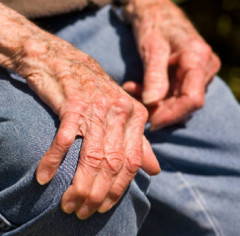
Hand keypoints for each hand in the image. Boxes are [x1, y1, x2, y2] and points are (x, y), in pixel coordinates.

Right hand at [0, 0, 159, 219]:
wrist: (64, 62)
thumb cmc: (93, 91)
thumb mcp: (121, 114)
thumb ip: (138, 142)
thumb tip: (154, 169)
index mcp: (135, 116)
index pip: (132, 163)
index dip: (118, 190)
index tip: (103, 207)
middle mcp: (119, 112)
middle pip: (112, 164)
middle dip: (97, 194)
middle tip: (82, 212)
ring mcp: (96, 108)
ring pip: (91, 158)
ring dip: (78, 186)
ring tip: (67, 204)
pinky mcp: (72, 104)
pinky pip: (64, 141)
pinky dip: (53, 161)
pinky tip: (44, 178)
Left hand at [122, 0, 220, 129]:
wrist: (153, 9)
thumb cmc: (153, 24)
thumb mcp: (151, 48)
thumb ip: (154, 76)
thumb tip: (152, 104)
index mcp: (198, 58)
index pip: (192, 100)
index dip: (172, 115)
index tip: (151, 123)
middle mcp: (204, 66)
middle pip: (186, 103)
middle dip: (161, 110)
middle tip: (138, 109)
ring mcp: (197, 70)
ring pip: (178, 99)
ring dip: (155, 102)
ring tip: (132, 91)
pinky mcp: (187, 73)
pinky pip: (173, 92)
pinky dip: (155, 94)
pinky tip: (136, 87)